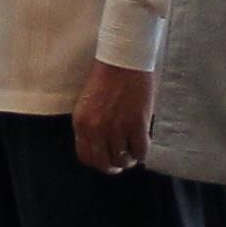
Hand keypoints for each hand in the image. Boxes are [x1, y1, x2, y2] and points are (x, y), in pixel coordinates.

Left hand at [73, 60, 153, 174]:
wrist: (124, 60)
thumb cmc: (107, 77)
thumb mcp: (88, 104)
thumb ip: (91, 125)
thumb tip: (100, 145)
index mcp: (82, 123)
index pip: (86, 156)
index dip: (97, 162)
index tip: (105, 160)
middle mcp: (97, 129)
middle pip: (104, 163)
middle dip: (113, 166)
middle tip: (122, 161)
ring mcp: (117, 128)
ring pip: (123, 159)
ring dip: (129, 158)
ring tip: (133, 151)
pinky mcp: (136, 125)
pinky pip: (140, 151)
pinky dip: (142, 152)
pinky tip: (143, 144)